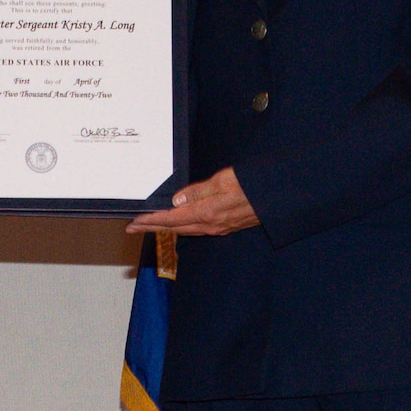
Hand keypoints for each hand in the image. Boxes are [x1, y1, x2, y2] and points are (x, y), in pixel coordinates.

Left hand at [127, 166, 256, 236]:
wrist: (277, 197)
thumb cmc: (253, 185)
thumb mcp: (223, 180)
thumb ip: (198, 192)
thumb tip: (177, 201)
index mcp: (206, 213)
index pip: (171, 219)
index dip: (150, 220)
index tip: (134, 222)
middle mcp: (210, 225)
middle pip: (174, 228)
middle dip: (151, 227)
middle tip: (133, 227)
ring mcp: (218, 228)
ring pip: (184, 230)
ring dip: (165, 228)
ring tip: (150, 225)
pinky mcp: (224, 226)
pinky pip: (196, 229)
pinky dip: (181, 227)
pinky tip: (177, 224)